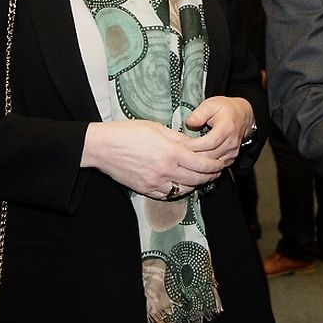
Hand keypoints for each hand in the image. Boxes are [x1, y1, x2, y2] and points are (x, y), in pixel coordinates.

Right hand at [81, 119, 224, 199]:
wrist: (102, 147)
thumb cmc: (127, 132)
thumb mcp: (156, 128)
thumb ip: (177, 138)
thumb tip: (194, 144)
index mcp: (170, 152)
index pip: (202, 163)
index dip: (214, 165)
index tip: (220, 163)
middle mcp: (165, 170)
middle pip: (197, 178)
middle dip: (210, 176)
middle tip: (216, 172)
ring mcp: (155, 183)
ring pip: (185, 190)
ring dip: (196, 184)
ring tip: (201, 178)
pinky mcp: (146, 190)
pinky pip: (169, 195)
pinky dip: (179, 191)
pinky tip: (182, 184)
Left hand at [184, 96, 254, 165]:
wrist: (242, 115)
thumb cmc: (225, 109)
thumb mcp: (211, 104)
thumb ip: (199, 113)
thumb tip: (189, 122)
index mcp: (227, 128)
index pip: (209, 142)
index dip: (194, 145)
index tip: (180, 144)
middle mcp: (231, 142)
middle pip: (210, 155)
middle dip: (193, 155)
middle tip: (178, 152)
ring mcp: (232, 152)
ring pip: (212, 164)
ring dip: (197, 162)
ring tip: (184, 156)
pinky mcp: (231, 159)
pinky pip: (216, 167)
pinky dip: (204, 166)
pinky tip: (194, 160)